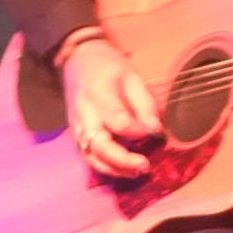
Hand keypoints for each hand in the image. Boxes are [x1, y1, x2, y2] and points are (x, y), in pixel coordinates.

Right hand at [61, 33, 162, 179]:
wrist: (78, 61)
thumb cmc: (109, 67)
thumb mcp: (132, 76)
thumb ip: (144, 103)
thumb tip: (156, 131)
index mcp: (98, 92)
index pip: (117, 119)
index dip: (137, 131)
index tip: (155, 132)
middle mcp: (83, 113)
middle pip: (99, 144)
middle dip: (122, 160)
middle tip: (145, 166)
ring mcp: (76, 126)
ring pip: (90, 156)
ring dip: (114, 169)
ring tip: (137, 171)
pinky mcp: (75, 134)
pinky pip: (87, 156)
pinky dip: (105, 167)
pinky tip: (123, 170)